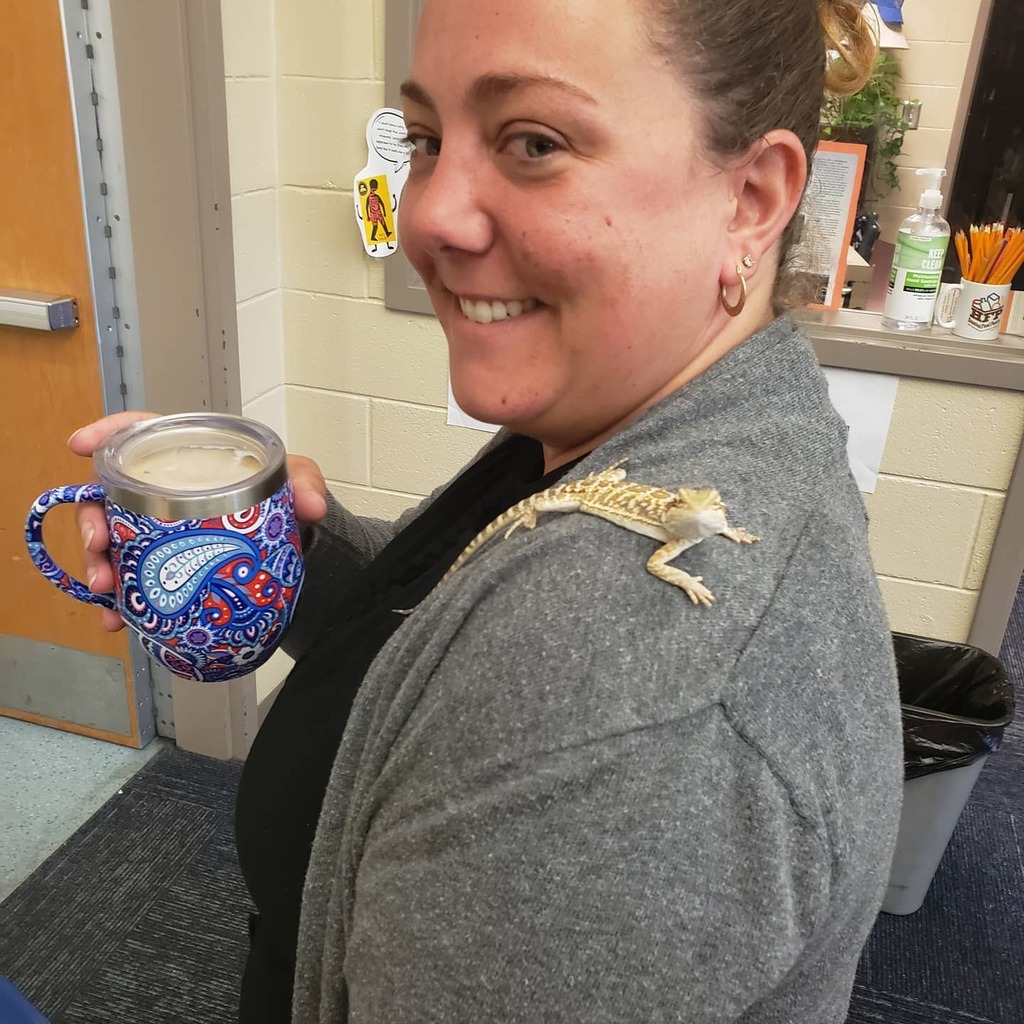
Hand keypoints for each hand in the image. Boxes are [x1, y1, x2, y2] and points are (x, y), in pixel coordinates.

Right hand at [68, 413, 328, 631]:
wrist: (288, 543)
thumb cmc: (280, 497)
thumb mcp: (294, 480)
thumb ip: (304, 483)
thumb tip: (312, 506)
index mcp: (188, 456)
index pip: (140, 433)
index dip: (107, 434)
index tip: (80, 445)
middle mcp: (161, 491)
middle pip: (109, 495)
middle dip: (92, 520)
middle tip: (98, 544)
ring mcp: (154, 530)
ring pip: (110, 542)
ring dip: (99, 565)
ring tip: (107, 592)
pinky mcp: (160, 565)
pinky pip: (130, 580)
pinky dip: (120, 602)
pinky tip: (117, 621)